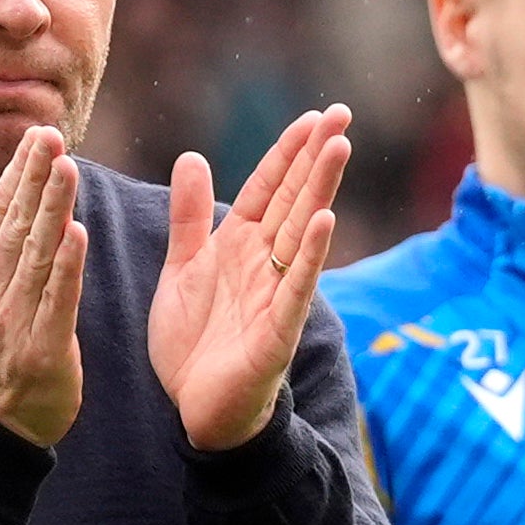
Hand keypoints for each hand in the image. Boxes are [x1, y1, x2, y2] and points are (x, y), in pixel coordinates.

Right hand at [0, 125, 87, 447]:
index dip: (21, 170)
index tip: (40, 133)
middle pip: (17, 223)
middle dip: (36, 178)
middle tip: (53, 137)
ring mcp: (13, 315)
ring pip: (36, 253)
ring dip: (52, 210)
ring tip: (67, 170)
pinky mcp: (42, 345)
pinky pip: (56, 299)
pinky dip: (65, 267)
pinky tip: (77, 235)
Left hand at [151, 106, 351, 450]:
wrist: (196, 411)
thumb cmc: (195, 344)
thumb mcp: (182, 269)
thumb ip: (188, 217)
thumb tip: (192, 155)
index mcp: (238, 246)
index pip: (267, 188)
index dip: (287, 152)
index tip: (313, 116)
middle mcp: (263, 264)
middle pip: (292, 200)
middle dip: (315, 157)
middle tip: (343, 113)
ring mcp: (275, 295)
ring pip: (299, 233)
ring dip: (319, 190)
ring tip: (339, 148)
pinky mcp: (276, 330)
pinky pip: (295, 287)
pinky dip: (308, 254)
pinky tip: (323, 221)